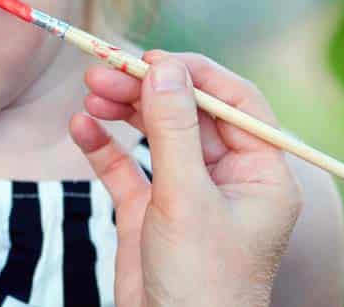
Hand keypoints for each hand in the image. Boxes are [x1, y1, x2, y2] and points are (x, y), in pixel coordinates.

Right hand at [69, 51, 302, 306]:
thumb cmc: (202, 283)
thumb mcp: (187, 199)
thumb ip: (175, 129)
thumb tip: (164, 67)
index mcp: (262, 174)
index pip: (235, 103)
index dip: (194, 75)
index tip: (151, 59)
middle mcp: (228, 179)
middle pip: (188, 113)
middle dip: (146, 89)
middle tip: (104, 70)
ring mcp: (188, 195)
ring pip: (155, 134)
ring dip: (123, 110)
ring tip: (89, 92)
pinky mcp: (152, 213)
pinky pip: (128, 167)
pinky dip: (104, 146)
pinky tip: (81, 127)